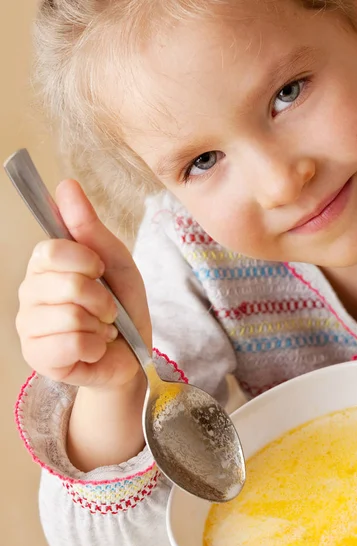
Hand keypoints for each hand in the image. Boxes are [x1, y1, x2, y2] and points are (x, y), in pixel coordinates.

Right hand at [16, 180, 151, 388]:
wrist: (133, 354)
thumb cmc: (123, 307)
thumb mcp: (115, 262)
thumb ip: (89, 227)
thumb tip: (66, 185)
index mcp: (45, 266)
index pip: (52, 249)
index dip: (86, 260)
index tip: (100, 270)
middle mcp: (30, 293)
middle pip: (67, 284)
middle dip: (103, 298)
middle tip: (108, 309)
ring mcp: (29, 327)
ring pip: (71, 316)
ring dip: (101, 325)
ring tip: (101, 329)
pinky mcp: (38, 357)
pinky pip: (72, 344)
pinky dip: (95, 346)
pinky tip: (94, 348)